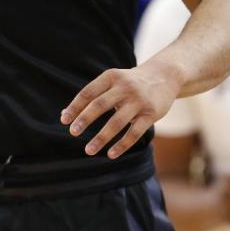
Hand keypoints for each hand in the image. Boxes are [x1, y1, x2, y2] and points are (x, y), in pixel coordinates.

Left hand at [61, 59, 180, 159]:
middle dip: (85, 119)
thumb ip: (91, 97)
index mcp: (111, 77)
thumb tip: (64, 115)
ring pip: (117, 122)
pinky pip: (134, 132)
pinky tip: (111, 154)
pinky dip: (122, 145)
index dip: (75, 106)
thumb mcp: (112, 83)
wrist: (165, 76)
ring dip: (101, 137)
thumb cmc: (130, 83)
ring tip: (89, 150)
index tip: (64, 120)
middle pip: (100, 104)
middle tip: (73, 132)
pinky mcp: (151, 114)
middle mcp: (124, 87)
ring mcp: (139, 101)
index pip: (89, 92)